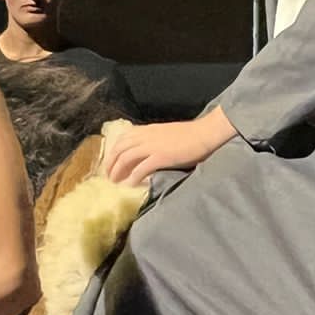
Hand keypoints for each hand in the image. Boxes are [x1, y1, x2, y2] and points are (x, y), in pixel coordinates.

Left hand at [104, 106, 237, 184]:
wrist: (205, 134)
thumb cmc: (191, 135)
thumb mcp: (167, 134)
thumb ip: (155, 140)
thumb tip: (146, 153)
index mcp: (148, 130)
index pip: (123, 138)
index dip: (114, 150)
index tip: (111, 161)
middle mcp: (147, 136)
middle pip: (120, 148)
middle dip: (111, 162)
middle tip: (109, 175)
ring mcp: (153, 146)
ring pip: (126, 158)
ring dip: (118, 170)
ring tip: (115, 181)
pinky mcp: (160, 157)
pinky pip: (141, 169)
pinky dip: (133, 177)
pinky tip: (130, 185)